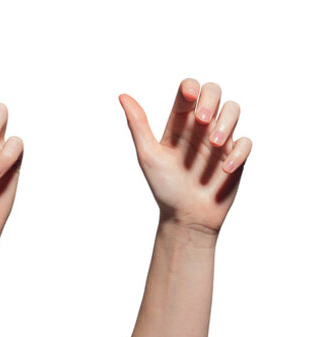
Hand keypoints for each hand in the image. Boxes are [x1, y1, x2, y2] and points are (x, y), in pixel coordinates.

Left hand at [119, 79, 251, 234]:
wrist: (185, 217)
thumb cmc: (164, 187)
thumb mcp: (148, 155)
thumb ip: (137, 124)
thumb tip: (122, 96)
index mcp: (178, 123)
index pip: (187, 91)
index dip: (190, 87)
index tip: (189, 97)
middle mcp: (199, 127)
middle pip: (214, 92)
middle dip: (211, 100)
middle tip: (202, 120)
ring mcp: (219, 140)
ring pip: (233, 110)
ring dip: (226, 122)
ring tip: (214, 143)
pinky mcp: (235, 156)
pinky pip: (246, 142)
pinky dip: (238, 152)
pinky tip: (225, 168)